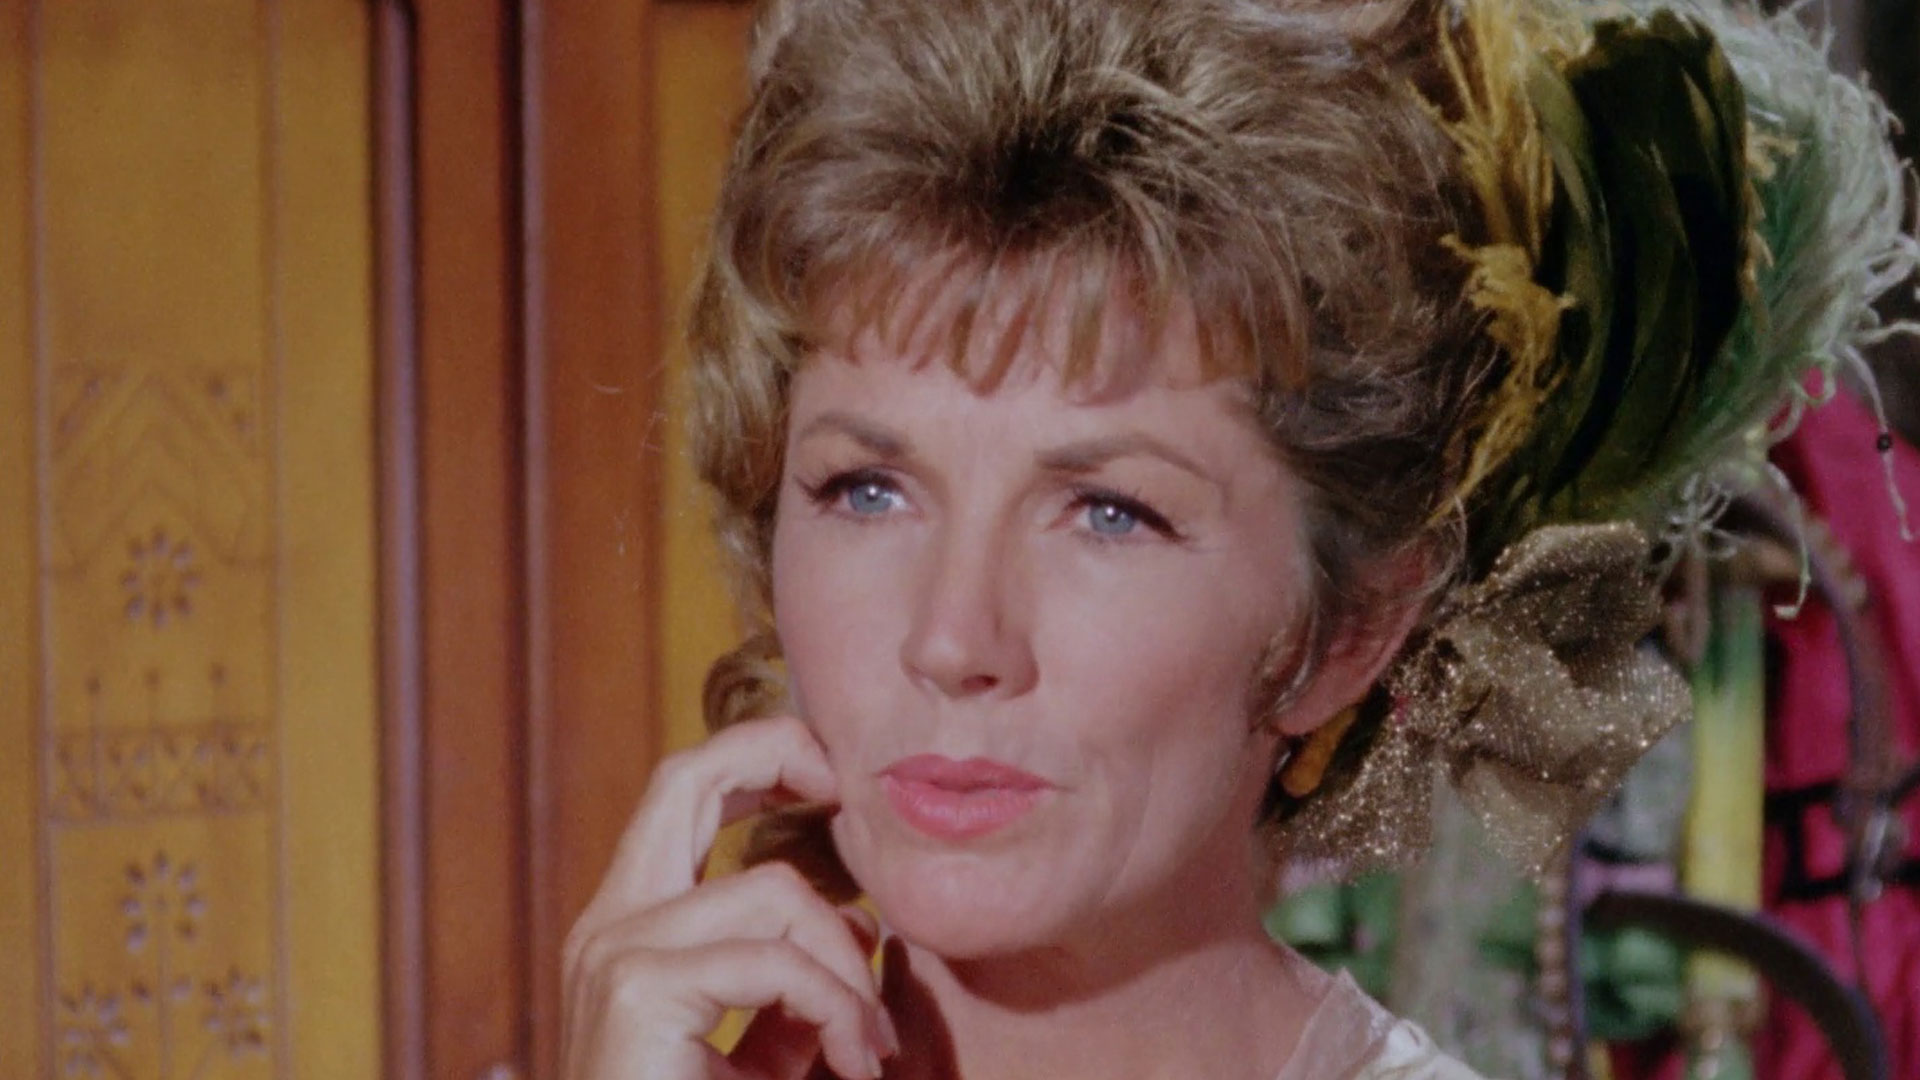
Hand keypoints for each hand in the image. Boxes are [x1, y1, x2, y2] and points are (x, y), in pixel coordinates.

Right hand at [561, 717, 898, 1079]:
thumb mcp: (763, 1057)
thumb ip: (797, 989)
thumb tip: (863, 929)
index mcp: (632, 928)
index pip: (685, 793)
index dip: (761, 756)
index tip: (836, 783)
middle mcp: (610, 925)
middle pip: (685, 776)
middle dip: (780, 754)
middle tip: (851, 791)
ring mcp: (614, 953)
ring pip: (770, 889)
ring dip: (847, 964)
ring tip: (869, 1042)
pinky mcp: (634, 992)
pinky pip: (772, 962)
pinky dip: (835, 1007)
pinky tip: (853, 1061)